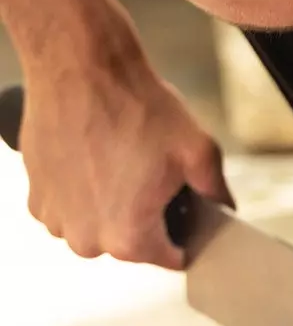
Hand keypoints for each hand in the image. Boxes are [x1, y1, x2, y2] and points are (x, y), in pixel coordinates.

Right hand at [14, 39, 229, 268]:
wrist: (81, 68)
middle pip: (132, 243)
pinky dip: (81, 190)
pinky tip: (92, 158)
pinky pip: (69, 207)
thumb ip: (217, 191)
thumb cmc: (137, 108)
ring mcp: (56, 218)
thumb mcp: (198, 151)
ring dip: (111, 203)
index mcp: (129, 239)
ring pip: (98, 225)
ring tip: (121, 160)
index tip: (184, 207)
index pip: (170, 257)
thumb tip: (224, 209)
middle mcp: (87, 239)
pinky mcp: (36, 195)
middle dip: (147, 215)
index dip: (185, 233)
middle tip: (152, 172)